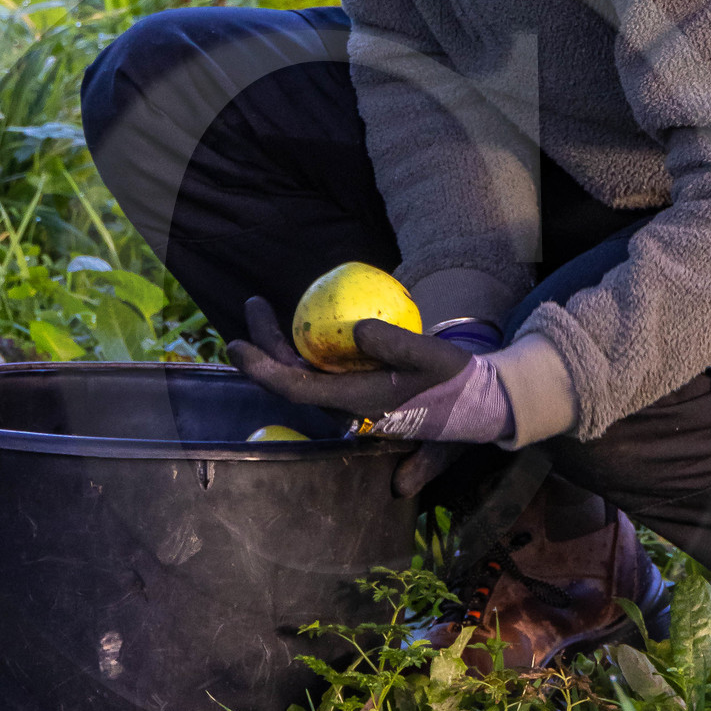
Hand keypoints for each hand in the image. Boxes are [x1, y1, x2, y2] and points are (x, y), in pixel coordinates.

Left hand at [229, 296, 476, 420]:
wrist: (475, 403)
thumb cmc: (454, 379)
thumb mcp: (431, 356)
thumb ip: (395, 343)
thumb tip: (357, 329)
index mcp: (355, 402)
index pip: (295, 388)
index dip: (261, 368)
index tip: (235, 344)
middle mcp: (344, 406)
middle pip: (290, 377)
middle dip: (263, 345)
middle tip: (253, 304)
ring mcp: (350, 400)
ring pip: (301, 373)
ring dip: (279, 344)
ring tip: (265, 309)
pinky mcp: (358, 390)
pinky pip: (319, 369)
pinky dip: (303, 346)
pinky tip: (302, 321)